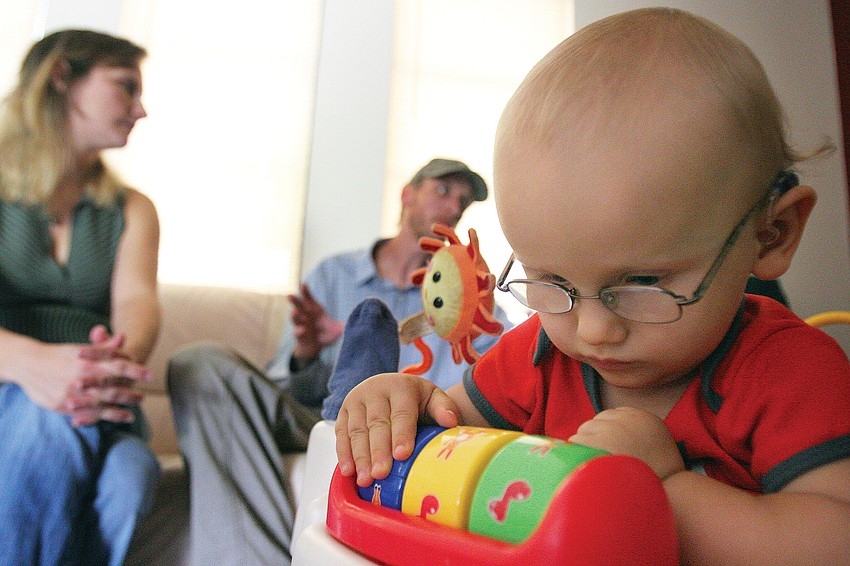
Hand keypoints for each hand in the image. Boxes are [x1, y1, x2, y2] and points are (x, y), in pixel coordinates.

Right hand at [17, 331, 151, 425]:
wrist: (30, 364)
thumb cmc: (61, 354)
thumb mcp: (82, 348)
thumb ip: (104, 347)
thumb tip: (123, 338)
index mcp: (90, 361)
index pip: (119, 366)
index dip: (136, 371)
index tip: (150, 375)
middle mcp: (84, 378)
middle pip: (114, 388)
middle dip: (131, 395)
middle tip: (143, 398)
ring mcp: (74, 393)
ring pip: (103, 404)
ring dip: (120, 410)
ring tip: (132, 414)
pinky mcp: (64, 405)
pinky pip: (87, 414)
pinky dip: (102, 418)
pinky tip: (112, 420)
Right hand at [288, 283, 343, 362]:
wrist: (316, 348)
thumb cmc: (325, 334)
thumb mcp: (337, 329)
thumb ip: (346, 324)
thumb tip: (361, 319)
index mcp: (315, 311)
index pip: (309, 299)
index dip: (306, 292)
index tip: (304, 284)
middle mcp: (306, 316)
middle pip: (298, 306)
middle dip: (294, 301)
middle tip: (290, 295)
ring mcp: (302, 326)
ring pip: (295, 319)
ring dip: (294, 316)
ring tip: (295, 312)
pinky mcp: (300, 337)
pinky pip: (298, 333)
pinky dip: (299, 331)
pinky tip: (301, 330)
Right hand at [335, 372, 458, 486]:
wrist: (391, 386)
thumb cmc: (415, 399)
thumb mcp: (432, 397)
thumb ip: (443, 408)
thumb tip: (451, 421)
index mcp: (400, 387)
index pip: (401, 413)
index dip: (402, 434)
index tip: (402, 454)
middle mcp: (375, 391)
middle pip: (376, 424)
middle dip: (378, 451)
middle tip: (381, 474)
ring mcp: (356, 401)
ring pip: (356, 430)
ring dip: (360, 457)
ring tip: (365, 479)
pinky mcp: (343, 412)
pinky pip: (341, 434)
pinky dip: (344, 454)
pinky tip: (348, 472)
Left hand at [569, 407, 684, 479]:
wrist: (666, 497)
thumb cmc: (659, 479)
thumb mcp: (655, 446)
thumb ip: (636, 434)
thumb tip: (610, 436)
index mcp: (644, 418)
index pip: (613, 416)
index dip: (608, 434)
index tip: (611, 450)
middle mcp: (627, 420)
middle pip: (597, 421)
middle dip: (596, 438)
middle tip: (603, 461)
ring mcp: (612, 430)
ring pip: (584, 429)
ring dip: (585, 445)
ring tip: (597, 466)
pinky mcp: (598, 443)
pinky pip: (575, 441)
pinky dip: (576, 453)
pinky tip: (585, 467)